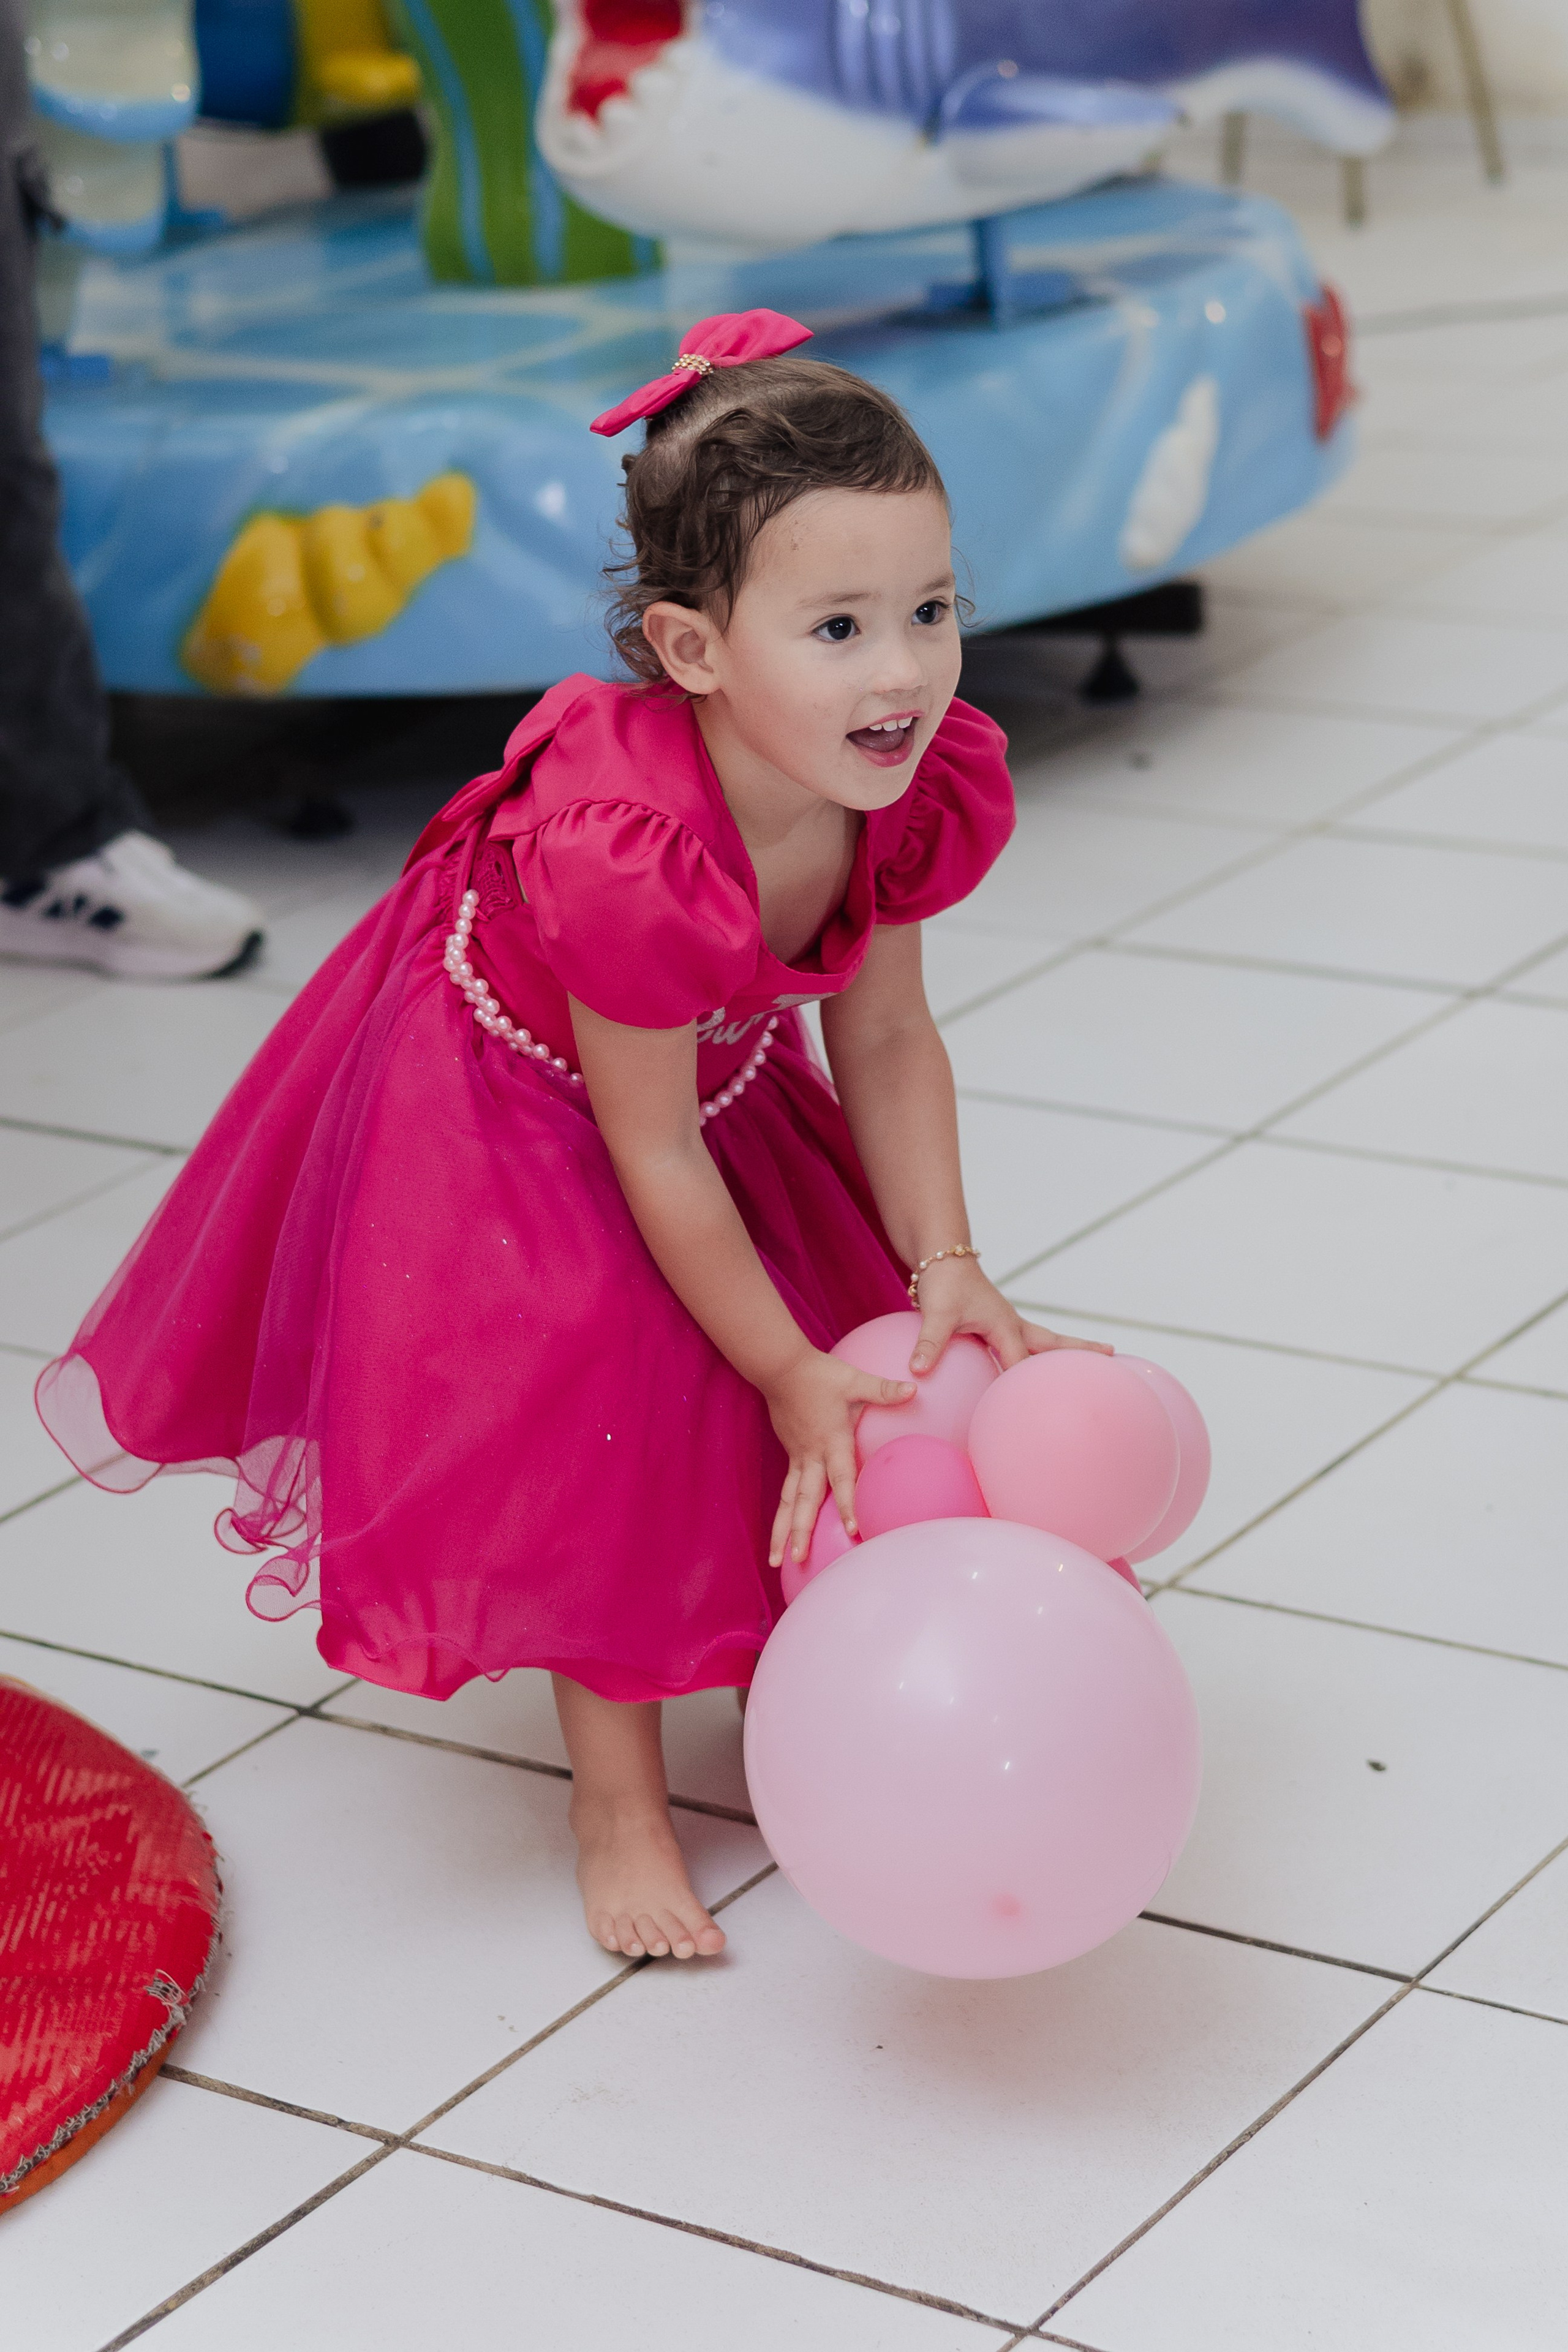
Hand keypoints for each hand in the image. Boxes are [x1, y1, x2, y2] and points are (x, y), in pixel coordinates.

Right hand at [763, 1348, 915, 1569]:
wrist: (783, 1368)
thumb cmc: (822, 1375)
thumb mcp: (855, 1380)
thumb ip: (884, 1390)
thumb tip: (915, 1388)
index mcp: (831, 1442)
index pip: (841, 1479)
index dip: (847, 1504)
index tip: (853, 1530)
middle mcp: (811, 1456)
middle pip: (804, 1500)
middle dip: (800, 1531)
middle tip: (798, 1559)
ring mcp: (798, 1458)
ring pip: (788, 1501)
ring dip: (781, 1531)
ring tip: (774, 1560)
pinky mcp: (791, 1456)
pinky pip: (786, 1491)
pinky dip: (782, 1514)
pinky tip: (780, 1535)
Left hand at [908, 1251, 1112, 1375]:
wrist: (941, 1258)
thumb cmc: (944, 1283)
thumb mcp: (936, 1313)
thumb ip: (930, 1342)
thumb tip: (918, 1371)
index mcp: (1006, 1326)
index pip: (1022, 1365)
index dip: (1029, 1389)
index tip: (1044, 1411)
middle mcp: (1013, 1325)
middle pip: (1053, 1344)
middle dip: (1081, 1352)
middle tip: (1113, 1356)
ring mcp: (1008, 1324)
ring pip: (1043, 1342)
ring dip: (1064, 1353)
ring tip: (1092, 1361)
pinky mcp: (998, 1325)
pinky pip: (1022, 1345)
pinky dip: (1034, 1356)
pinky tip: (1032, 1370)